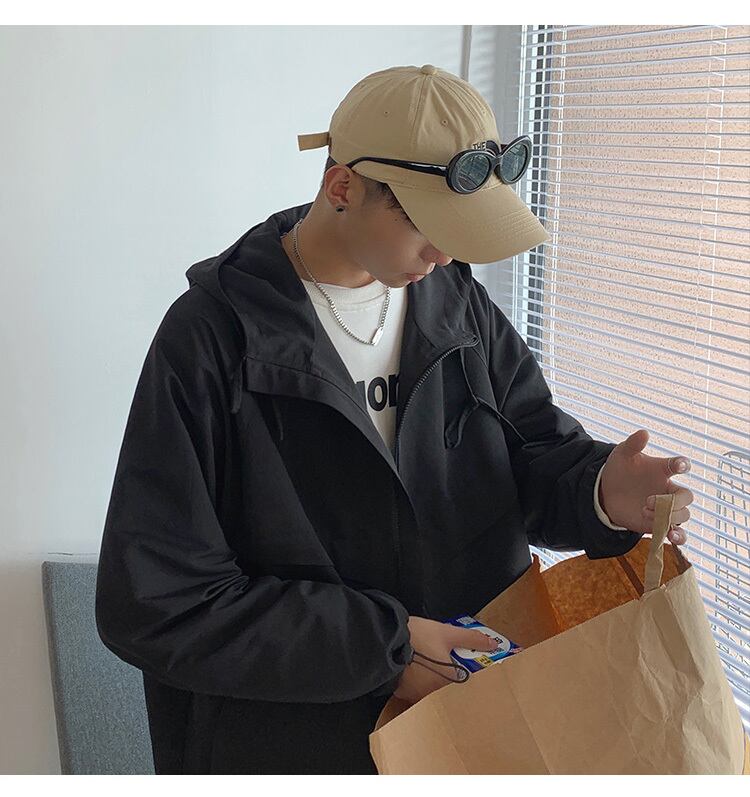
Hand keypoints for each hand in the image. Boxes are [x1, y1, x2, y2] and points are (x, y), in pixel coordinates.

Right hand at [394, 616, 498, 704]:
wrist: (384, 640)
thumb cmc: (418, 638)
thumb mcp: (447, 633)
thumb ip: (471, 639)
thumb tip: (493, 643)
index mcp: (449, 683)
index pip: (467, 685)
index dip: (469, 675)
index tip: (469, 666)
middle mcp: (434, 695)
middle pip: (448, 690)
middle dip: (451, 679)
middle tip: (448, 664)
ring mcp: (416, 696)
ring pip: (431, 692)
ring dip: (433, 683)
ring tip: (431, 666)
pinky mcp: (402, 693)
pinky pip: (415, 691)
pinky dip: (418, 683)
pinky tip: (416, 671)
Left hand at [599, 429, 693, 545]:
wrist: (606, 492)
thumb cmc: (619, 470)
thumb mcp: (622, 455)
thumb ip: (633, 444)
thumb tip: (644, 433)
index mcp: (662, 470)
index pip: (679, 465)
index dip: (682, 465)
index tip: (679, 466)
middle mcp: (668, 490)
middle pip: (687, 496)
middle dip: (674, 501)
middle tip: (648, 501)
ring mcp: (666, 508)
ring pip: (684, 515)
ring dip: (669, 517)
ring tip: (645, 512)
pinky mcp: (659, 523)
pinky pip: (678, 533)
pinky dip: (679, 536)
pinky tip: (670, 536)